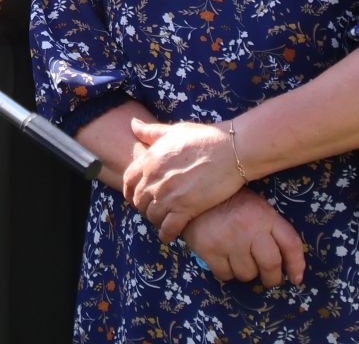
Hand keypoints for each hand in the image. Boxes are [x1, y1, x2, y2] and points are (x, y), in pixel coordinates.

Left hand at [123, 119, 246, 241]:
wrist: (230, 150)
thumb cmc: (204, 138)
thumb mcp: (173, 130)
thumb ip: (151, 132)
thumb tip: (132, 123)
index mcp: (149, 160)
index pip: (128, 180)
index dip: (130, 190)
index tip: (135, 195)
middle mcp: (154, 179)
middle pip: (138, 200)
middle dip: (143, 207)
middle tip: (151, 210)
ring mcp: (169, 194)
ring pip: (151, 215)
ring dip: (155, 220)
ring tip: (162, 221)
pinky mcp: (186, 207)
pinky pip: (169, 228)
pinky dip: (166, 234)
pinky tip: (168, 235)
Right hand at [181, 190, 305, 287]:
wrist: (192, 195)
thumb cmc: (230, 202)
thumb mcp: (256, 207)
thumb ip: (271, 230)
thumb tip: (287, 265)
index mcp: (264, 215)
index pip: (290, 244)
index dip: (297, 265)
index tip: (296, 278)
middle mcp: (248, 227)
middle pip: (270, 265)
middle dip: (272, 278)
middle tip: (269, 278)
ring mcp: (227, 239)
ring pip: (247, 274)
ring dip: (246, 272)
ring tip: (239, 260)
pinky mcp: (208, 249)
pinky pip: (225, 275)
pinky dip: (227, 272)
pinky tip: (223, 258)